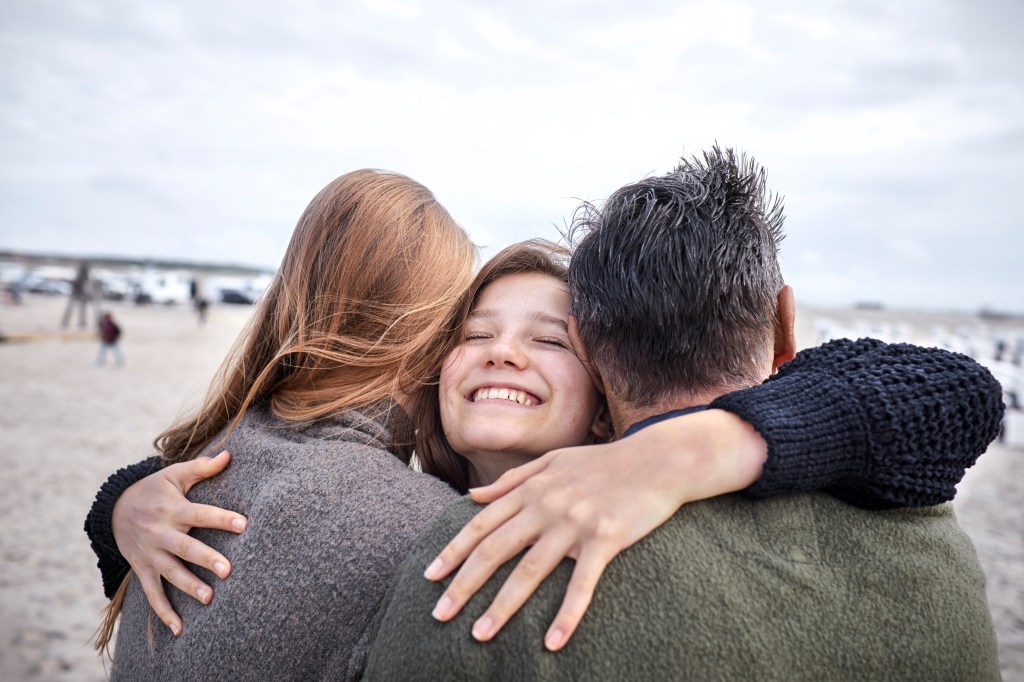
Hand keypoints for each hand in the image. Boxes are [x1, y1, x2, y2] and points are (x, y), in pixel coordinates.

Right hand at [111, 451, 246, 635]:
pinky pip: (152, 594)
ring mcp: (150, 554)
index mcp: (173, 509)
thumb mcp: (173, 475)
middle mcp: (161, 533)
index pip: (201, 514)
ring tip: (210, 599)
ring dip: (189, 587)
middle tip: (228, 571)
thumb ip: (202, 468)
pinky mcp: (142, 569)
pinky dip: (164, 613)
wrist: (112, 508)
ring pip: (170, 573)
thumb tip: (229, 454)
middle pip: (186, 547)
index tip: (244, 524)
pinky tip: (179, 630)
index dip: (222, 519)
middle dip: (206, 559)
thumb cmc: (153, 489)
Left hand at [424, 409, 766, 649]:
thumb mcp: (553, 461)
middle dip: (463, 584)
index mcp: (531, 488)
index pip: (482, 524)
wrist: (658, 459)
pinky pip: (582, 584)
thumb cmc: (604, 463)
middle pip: (495, 550)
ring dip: (502, 606)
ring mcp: (574, 523)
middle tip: (439, 615)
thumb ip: (512, 480)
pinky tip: (552, 642)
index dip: (453, 551)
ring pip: (529, 571)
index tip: (429, 577)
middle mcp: (546, 505)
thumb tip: (472, 496)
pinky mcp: (605, 538)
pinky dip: (566, 614)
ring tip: (479, 634)